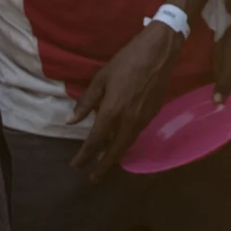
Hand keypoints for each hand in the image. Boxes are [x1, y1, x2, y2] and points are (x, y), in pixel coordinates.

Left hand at [70, 22, 182, 178]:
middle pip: (115, 150)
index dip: (84, 156)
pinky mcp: (153, 114)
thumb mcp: (101, 78)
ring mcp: (143, 118)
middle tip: (93, 178)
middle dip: (104, 166)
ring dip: (116, 154)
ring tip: (106, 160)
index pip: (95, 141)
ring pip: (128, 143)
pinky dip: (127, 141)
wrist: (158, 52)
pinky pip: (137, 133)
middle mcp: (129, 120)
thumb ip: (86, 102)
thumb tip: (71, 120)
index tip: (75, 166)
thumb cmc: (126, 61)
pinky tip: (121, 140)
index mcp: (112, 111)